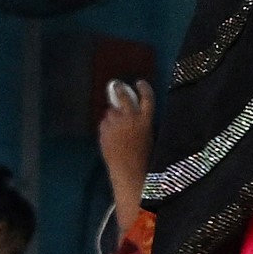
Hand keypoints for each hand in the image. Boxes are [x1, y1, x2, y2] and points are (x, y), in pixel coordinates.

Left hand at [95, 78, 152, 209]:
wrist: (129, 171)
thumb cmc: (144, 157)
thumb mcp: (149, 136)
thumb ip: (141, 122)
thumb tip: (134, 112)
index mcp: (145, 119)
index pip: (147, 97)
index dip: (144, 88)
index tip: (140, 82)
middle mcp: (129, 117)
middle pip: (122, 96)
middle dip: (118, 89)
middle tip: (116, 85)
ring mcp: (114, 123)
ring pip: (110, 112)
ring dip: (113, 114)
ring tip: (116, 124)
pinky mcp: (103, 131)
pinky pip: (104, 124)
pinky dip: (107, 126)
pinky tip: (111, 135)